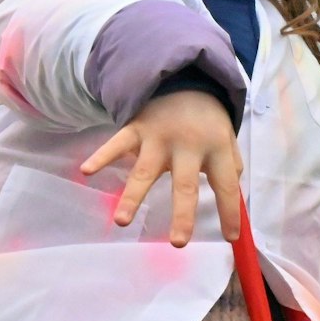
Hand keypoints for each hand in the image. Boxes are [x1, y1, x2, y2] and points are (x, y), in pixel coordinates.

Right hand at [81, 89, 242, 246]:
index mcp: (215, 148)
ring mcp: (158, 137)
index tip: (231, 238)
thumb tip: (232, 202)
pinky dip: (101, 157)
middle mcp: (187, 145)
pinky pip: (117, 144)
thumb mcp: (227, 138)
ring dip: (132, 196)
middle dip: (182, 214)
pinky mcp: (136, 129)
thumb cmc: (206, 119)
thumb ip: (229, 167)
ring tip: (121, 222)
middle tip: (179, 242)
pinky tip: (87, 171)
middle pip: (185, 185)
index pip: (226, 185)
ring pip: (145, 171)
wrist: (184, 78)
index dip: (230, 212)